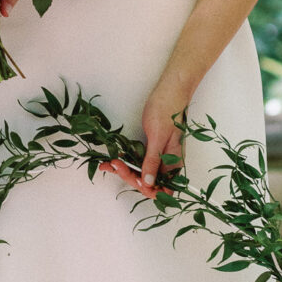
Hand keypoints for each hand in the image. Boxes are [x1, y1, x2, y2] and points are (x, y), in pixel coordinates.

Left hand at [106, 81, 188, 201]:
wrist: (169, 91)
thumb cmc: (167, 110)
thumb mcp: (159, 137)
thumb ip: (153, 161)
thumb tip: (148, 183)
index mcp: (174, 163)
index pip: (163, 189)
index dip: (147, 189)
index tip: (132, 178)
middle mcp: (167, 164)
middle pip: (148, 182)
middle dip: (129, 176)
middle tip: (114, 165)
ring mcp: (158, 157)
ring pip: (140, 172)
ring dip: (123, 170)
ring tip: (108, 163)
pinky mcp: (150, 149)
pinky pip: (137, 161)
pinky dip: (125, 162)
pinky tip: (112, 160)